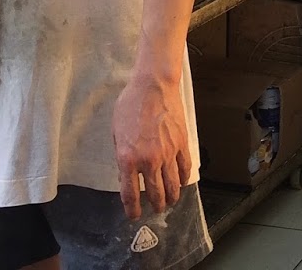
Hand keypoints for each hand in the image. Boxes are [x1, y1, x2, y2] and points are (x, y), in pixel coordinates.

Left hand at [113, 71, 190, 219]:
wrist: (153, 86)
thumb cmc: (131, 104)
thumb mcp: (116, 132)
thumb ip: (122, 155)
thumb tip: (127, 172)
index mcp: (128, 159)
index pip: (130, 194)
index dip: (132, 209)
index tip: (134, 215)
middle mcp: (149, 160)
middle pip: (155, 193)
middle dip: (155, 206)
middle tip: (155, 209)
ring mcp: (168, 153)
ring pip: (172, 185)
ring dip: (171, 198)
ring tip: (169, 202)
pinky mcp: (182, 144)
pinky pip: (184, 168)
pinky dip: (183, 179)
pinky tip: (181, 182)